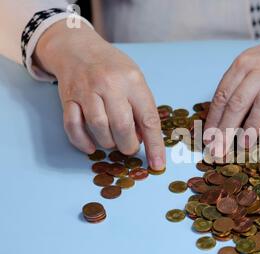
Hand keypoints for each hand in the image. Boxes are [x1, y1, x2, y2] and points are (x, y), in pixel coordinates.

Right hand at [34, 21, 164, 169]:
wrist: (78, 48)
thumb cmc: (113, 68)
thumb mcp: (135, 80)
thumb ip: (142, 108)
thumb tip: (145, 140)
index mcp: (133, 81)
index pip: (148, 119)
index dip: (154, 145)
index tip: (157, 164)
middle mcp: (110, 85)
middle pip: (122, 127)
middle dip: (128, 146)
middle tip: (129, 147)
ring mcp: (87, 91)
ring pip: (99, 129)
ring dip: (108, 143)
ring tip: (113, 141)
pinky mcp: (68, 98)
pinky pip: (73, 127)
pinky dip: (83, 142)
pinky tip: (91, 146)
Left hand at [205, 22, 259, 148]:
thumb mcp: (250, 66)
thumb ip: (234, 87)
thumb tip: (216, 122)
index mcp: (243, 64)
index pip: (223, 95)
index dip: (214, 119)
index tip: (208, 138)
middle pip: (239, 102)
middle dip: (226, 129)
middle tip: (219, 149)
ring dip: (251, 127)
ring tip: (243, 146)